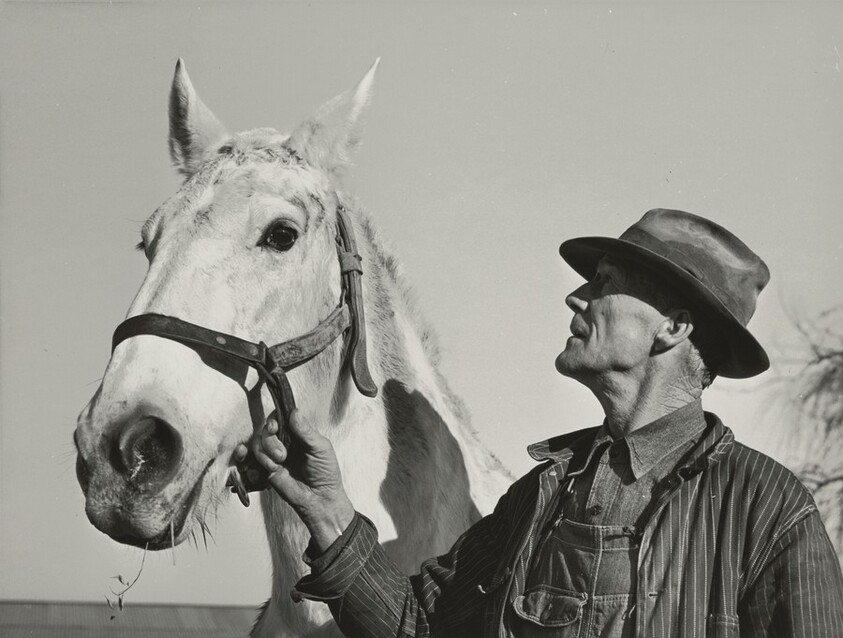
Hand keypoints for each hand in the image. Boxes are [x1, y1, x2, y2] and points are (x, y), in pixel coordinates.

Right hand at [245, 410, 354, 551]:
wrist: (320, 499)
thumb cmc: (326, 473)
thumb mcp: (321, 448)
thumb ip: (306, 431)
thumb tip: (295, 412)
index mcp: (297, 434)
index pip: (279, 419)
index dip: (273, 421)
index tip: (274, 428)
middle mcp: (284, 443)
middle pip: (265, 431)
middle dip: (269, 441)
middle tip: (282, 455)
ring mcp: (274, 457)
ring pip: (257, 445)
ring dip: (263, 454)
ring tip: (276, 466)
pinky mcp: (266, 471)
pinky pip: (251, 463)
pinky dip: (252, 464)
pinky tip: (263, 469)